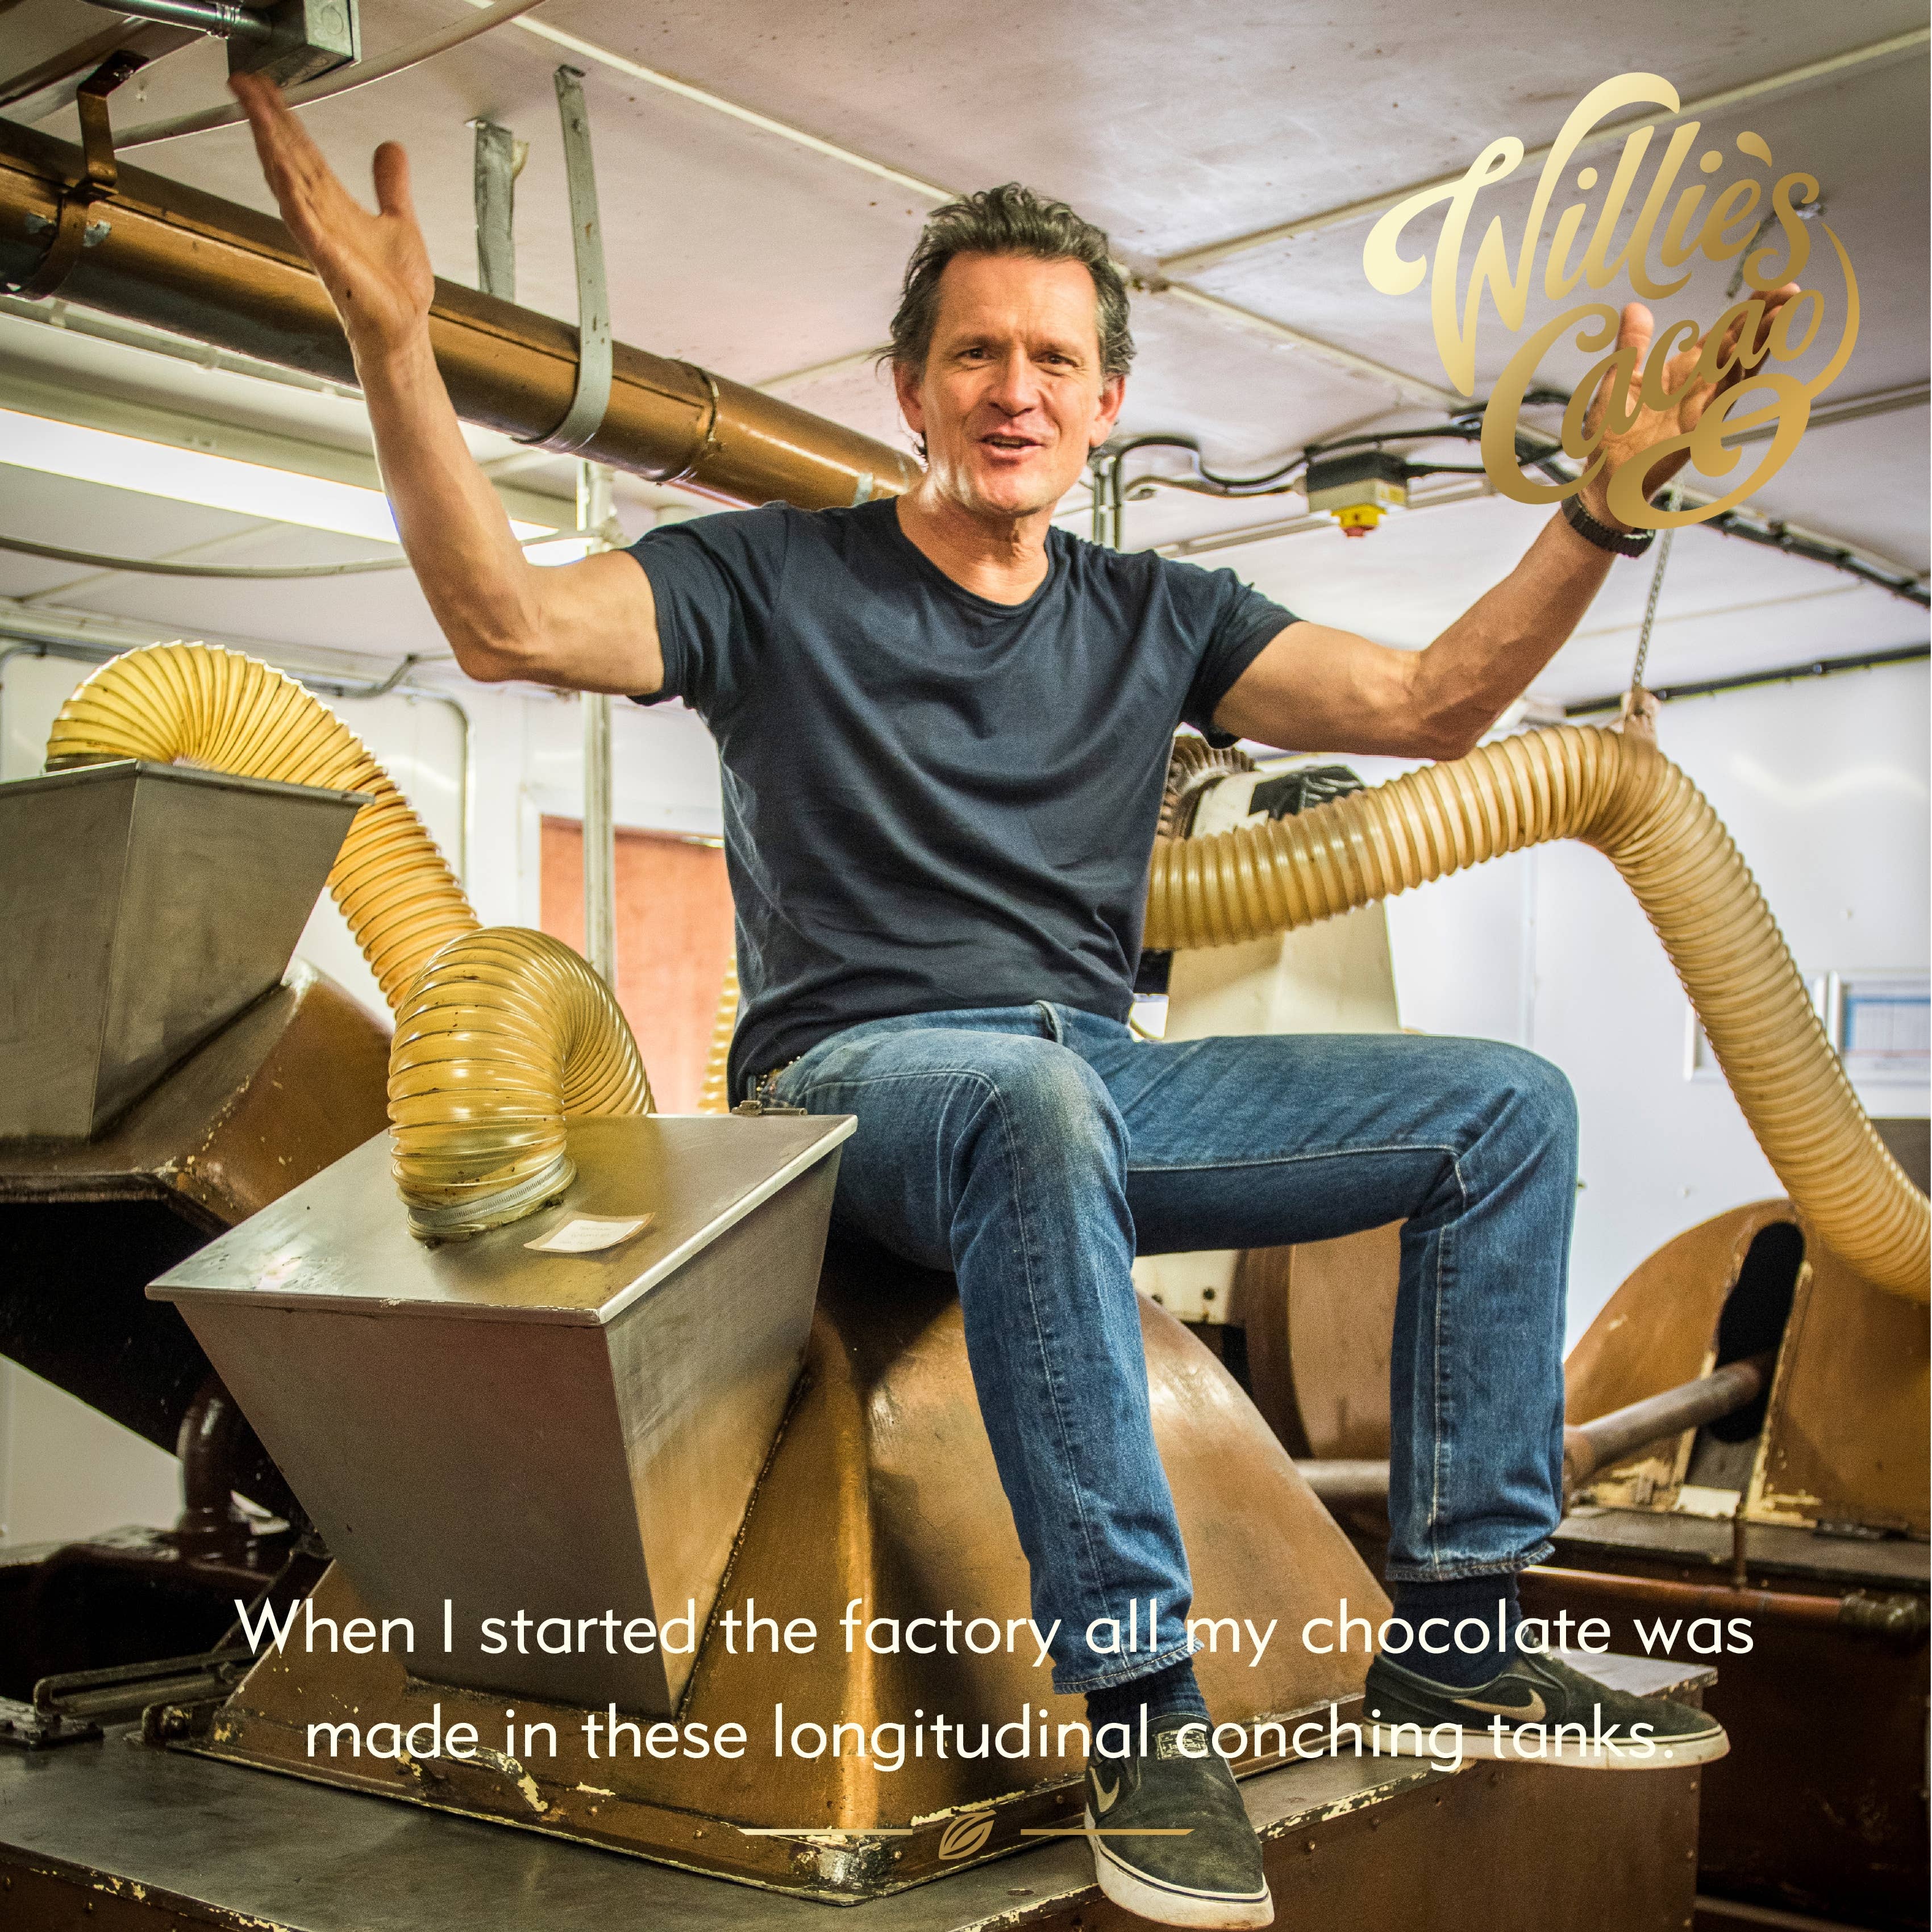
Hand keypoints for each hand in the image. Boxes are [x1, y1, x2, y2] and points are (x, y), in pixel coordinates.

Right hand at [231, 72, 435, 366]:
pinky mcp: (329, 259)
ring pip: (288, 180)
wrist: (403, 331)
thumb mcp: (399, 222)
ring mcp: (321, 237)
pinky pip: (304, 221)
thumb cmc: (396, 291)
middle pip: (288, 157)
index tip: (266, 87)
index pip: (303, 151)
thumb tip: (390, 149)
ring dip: (271, 144)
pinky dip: (291, 193)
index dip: (285, 117)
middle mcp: (322, 217)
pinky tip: (278, 166)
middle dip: (267, 118)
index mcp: (335, 206)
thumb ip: (390, 185)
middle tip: (244, 81)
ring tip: (254, 108)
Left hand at [1580, 287, 1799, 528]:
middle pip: (1740, 347)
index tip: (1775, 284)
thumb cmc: (1611, 436)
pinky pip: (1718, 405)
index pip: (1725, 334)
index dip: (1749, 310)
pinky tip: (1748, 359)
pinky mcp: (1695, 433)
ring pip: (1738, 371)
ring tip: (1781, 313)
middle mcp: (1700, 388)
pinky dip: (1732, 382)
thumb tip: (1634, 307)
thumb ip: (1632, 345)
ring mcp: (1701, 409)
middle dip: (1765, 319)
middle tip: (1791, 288)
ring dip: (1759, 344)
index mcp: (1685, 371)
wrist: (1602, 481)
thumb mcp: (1619, 380)